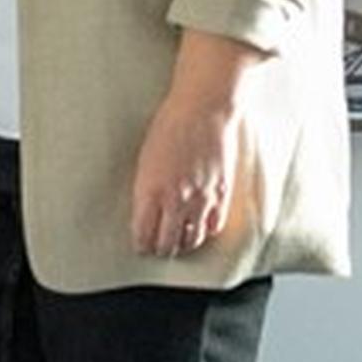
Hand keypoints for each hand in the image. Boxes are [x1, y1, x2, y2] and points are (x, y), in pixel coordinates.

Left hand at [129, 88, 244, 258]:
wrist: (203, 110)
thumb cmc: (169, 126)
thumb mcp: (145, 158)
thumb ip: (146, 187)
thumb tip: (145, 209)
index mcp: (150, 190)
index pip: (144, 233)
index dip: (142, 244)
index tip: (140, 246)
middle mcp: (175, 200)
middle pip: (167, 242)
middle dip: (160, 249)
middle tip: (157, 251)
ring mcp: (201, 199)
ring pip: (192, 239)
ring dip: (183, 245)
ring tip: (177, 246)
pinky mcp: (221, 194)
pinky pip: (214, 226)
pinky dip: (205, 234)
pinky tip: (200, 232)